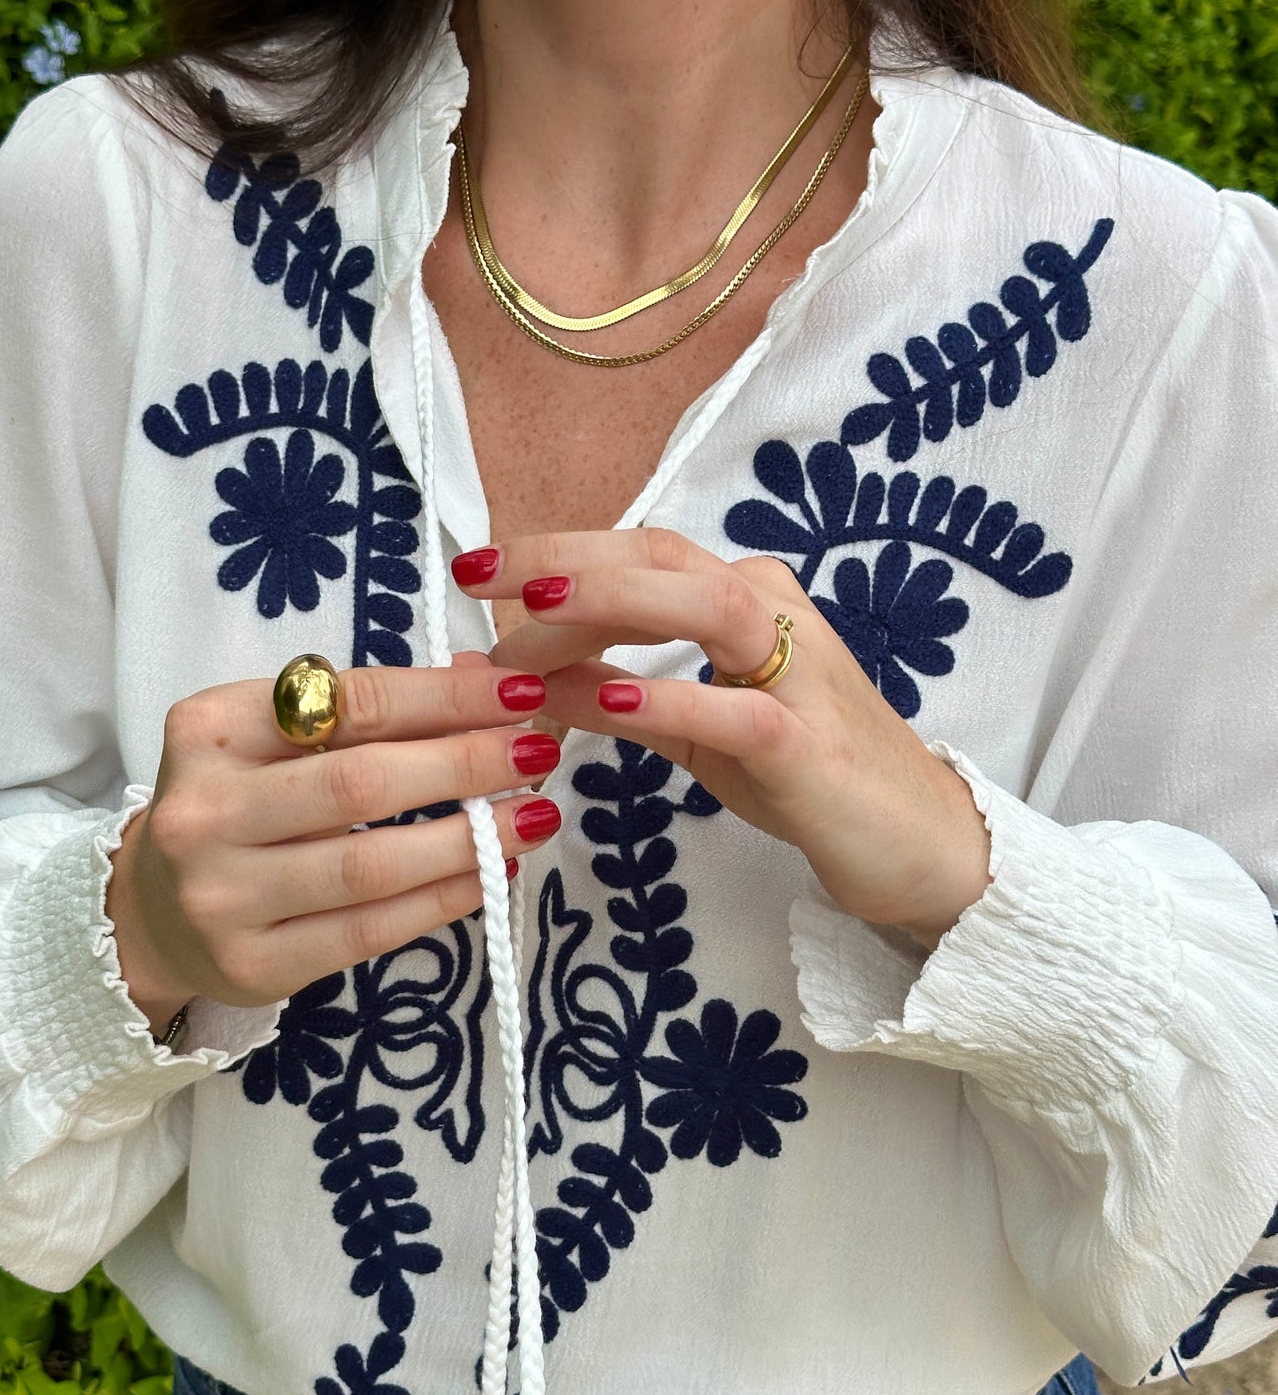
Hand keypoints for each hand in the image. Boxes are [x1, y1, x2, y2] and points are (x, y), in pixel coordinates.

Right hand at [105, 659, 563, 1029]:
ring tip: (535, 816)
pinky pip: (369, 931)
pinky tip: (492, 873)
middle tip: (536, 752)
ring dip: (469, 839)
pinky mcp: (254, 964)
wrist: (152, 915)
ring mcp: (224, 896)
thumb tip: (487, 682)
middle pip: (360, 785)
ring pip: (370, 866)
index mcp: (209, 730)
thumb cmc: (237, 807)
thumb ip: (366, 710)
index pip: (348, 705)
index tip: (517, 692)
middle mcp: (206, 811)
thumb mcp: (274, 739)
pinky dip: (443, 900)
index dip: (443, 698)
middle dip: (465, 764)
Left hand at [450, 532, 991, 950]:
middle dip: (565, 560)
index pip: (641, 552)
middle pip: (663, 558)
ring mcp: (799, 676)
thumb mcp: (691, 728)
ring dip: (611, 603)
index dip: (558, 551)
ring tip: (531, 614)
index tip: (480, 570)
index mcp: (745, 600)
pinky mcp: (809, 746)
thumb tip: (514, 672)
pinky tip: (608, 702)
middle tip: (480, 579)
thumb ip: (612, 691)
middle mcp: (775, 615)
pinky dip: (667, 697)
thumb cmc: (801, 775)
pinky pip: (734, 709)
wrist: (914, 842)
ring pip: (703, 606)